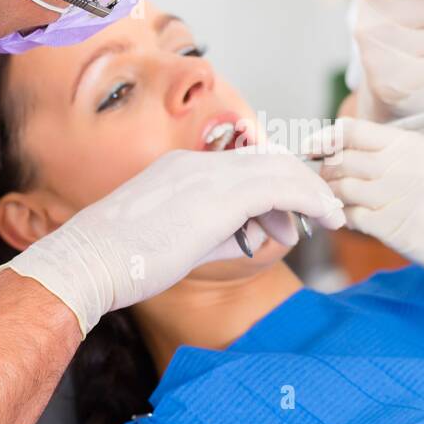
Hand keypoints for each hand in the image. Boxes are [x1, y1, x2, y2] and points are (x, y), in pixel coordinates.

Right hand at [0, 145, 345, 335]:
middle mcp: (196, 163)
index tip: (294, 208)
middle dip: (301, 184)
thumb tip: (242, 238)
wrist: (89, 261)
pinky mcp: (221, 196)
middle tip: (327, 207)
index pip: (242, 165)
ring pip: (279, 171)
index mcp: (179, 167)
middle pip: (266, 161)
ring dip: (312, 192)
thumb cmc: (118, 261)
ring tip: (334, 214)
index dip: (275, 183)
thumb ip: (208, 233)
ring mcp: (208, 175)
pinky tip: (327, 217)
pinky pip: (281, 189)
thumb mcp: (167, 239)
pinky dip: (309, 199)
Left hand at [306, 118, 423, 315]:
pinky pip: (352, 217)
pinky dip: (344, 217)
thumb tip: (342, 147)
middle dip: (326, 169)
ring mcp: (398, 197)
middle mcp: (404, 166)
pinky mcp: (394, 228)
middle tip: (325, 178)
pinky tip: (354, 218)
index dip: (325, 138)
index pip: (353, 130)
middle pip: (341, 160)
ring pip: (341, 189)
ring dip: (332, 195)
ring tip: (338, 199)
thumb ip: (393, 150)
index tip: (314, 148)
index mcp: (412, 144)